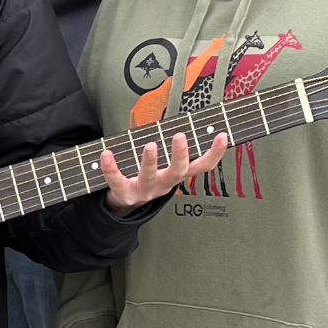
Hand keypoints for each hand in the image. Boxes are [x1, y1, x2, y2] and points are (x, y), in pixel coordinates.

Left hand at [99, 131, 229, 214]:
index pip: (202, 166)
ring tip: (150, 146)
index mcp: (176, 175)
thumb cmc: (148, 177)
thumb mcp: (166, 167)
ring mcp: (144, 190)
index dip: (214, 153)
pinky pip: (116, 180)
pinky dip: (110, 167)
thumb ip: (177, 151)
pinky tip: (106, 154)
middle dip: (180, 155)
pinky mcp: (124, 193)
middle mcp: (164, 183)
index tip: (222, 136)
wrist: (125, 204)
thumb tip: (189, 123)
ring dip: (150, 161)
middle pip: (178, 172)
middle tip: (180, 137)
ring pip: (149, 177)